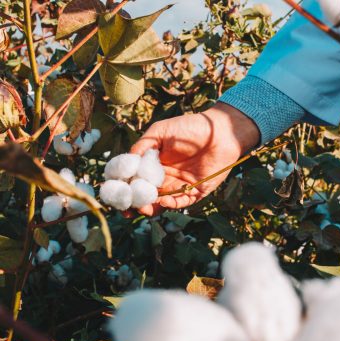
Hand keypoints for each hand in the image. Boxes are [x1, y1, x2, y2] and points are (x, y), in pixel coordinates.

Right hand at [130, 102, 259, 215]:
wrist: (220, 132)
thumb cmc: (190, 128)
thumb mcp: (160, 132)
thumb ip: (143, 146)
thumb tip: (127, 162)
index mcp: (154, 164)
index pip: (135, 180)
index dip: (124, 188)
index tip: (114, 193)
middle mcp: (164, 178)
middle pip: (145, 195)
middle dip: (134, 203)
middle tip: (127, 208)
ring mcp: (179, 186)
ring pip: (160, 203)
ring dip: (150, 208)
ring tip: (143, 207)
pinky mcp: (195, 192)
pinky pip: (180, 203)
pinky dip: (170, 204)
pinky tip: (163, 200)